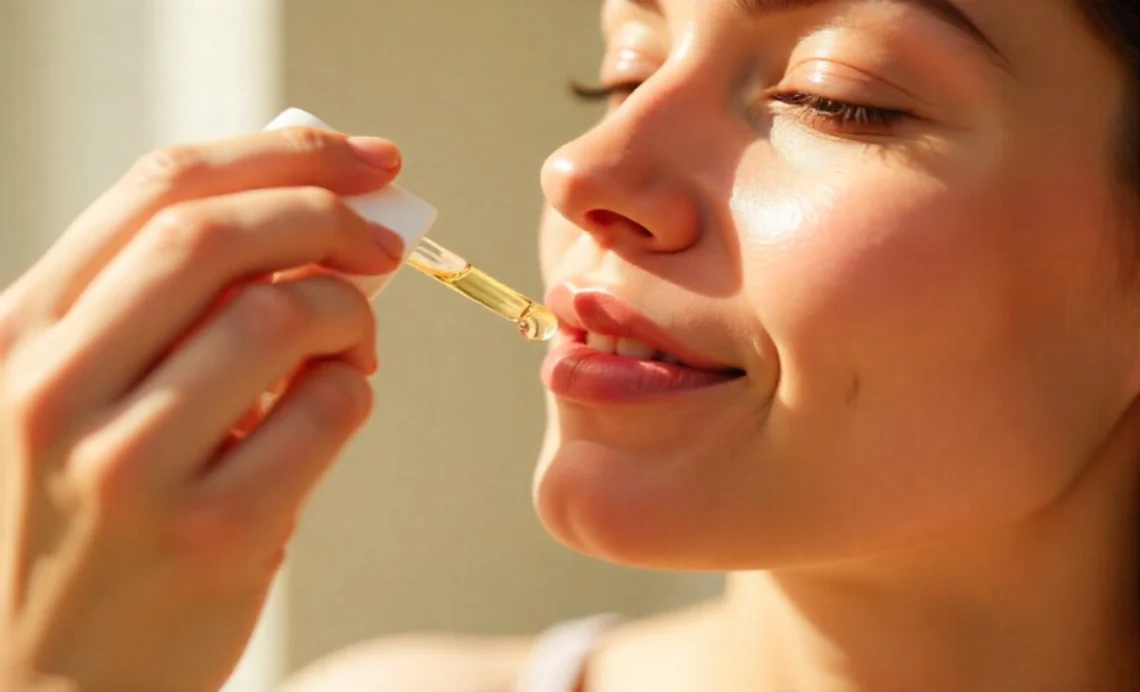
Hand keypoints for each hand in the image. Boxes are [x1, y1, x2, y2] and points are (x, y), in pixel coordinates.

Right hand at [0, 127, 403, 690]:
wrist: (57, 687)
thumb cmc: (93, 526)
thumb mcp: (90, 400)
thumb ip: (173, 309)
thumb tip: (318, 221)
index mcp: (23, 331)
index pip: (158, 189)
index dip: (281, 154)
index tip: (363, 158)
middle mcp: (56, 387)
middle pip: (219, 233)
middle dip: (328, 213)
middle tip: (388, 236)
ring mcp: (129, 464)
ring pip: (283, 315)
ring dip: (350, 314)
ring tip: (352, 346)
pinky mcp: (212, 534)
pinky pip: (329, 409)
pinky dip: (357, 392)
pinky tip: (339, 409)